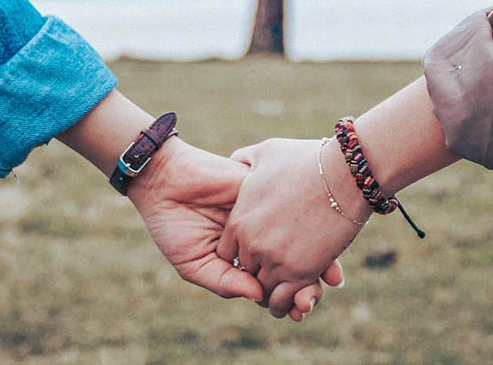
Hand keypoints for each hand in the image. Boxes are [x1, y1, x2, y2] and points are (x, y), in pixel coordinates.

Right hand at [56, 90, 342, 318]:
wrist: (165, 181)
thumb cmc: (172, 225)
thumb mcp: (194, 263)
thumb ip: (224, 281)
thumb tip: (259, 297)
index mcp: (244, 257)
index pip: (272, 281)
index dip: (288, 298)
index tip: (300, 311)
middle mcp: (261, 237)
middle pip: (293, 263)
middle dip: (307, 283)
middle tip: (313, 299)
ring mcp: (268, 214)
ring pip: (302, 238)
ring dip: (317, 259)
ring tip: (327, 280)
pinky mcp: (269, 191)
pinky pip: (296, 209)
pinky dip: (312, 226)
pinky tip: (321, 244)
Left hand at [220, 137, 369, 318]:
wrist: (345, 173)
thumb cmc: (307, 159)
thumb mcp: (266, 153)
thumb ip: (244, 160)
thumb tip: (236, 161)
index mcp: (239, 220)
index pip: (228, 254)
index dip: (242, 255)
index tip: (257, 252)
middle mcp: (252, 244)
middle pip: (245, 273)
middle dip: (258, 273)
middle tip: (272, 273)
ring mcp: (276, 260)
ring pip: (264, 291)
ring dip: (273, 293)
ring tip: (285, 290)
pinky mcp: (302, 272)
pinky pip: (285, 299)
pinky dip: (289, 303)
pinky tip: (298, 298)